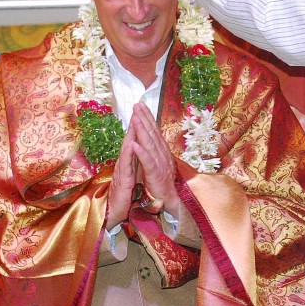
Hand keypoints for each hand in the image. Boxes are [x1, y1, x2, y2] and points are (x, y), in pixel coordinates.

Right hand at [105, 121, 138, 228]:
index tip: (143, 112)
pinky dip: (129, 154)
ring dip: (131, 134)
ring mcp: (122, 172)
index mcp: (128, 164)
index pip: (134, 142)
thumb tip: (137, 152)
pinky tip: (132, 144)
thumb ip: (133, 165)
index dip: (138, 127)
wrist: (113, 215)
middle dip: (134, 124)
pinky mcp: (122, 182)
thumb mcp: (131, 178)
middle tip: (138, 106)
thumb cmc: (122, 198)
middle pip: (129, 141)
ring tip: (135, 118)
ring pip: (127, 150)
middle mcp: (124, 165)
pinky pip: (126, 166)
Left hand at [128, 103, 180, 217]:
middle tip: (137, 104)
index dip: (148, 117)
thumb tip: (147, 138)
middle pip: (152, 133)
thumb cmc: (162, 182)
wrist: (170, 201)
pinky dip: (141, 153)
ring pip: (150, 144)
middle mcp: (162, 154)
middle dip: (144, 118)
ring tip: (135, 118)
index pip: (154, 131)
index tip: (140, 105)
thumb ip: (153, 150)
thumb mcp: (157, 162)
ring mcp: (160, 164)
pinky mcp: (156, 174)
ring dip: (142, 130)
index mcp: (162, 151)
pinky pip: (148, 162)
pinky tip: (134, 144)